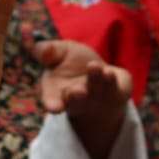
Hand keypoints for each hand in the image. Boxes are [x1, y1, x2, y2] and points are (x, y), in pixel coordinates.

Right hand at [35, 40, 131, 158]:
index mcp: (56, 93)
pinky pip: (114, 88)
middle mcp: (77, 99)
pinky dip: (110, 80)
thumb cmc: (74, 64)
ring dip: (95, 81)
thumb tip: (42, 50)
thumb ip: (48, 51)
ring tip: (94, 67)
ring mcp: (97, 98)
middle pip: (75, 100)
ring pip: (95, 91)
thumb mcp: (60, 53)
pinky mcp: (116, 94)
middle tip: (78, 91)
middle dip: (76, 96)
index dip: (52, 104)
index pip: (52, 101)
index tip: (54, 107)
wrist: (101, 75)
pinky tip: (109, 72)